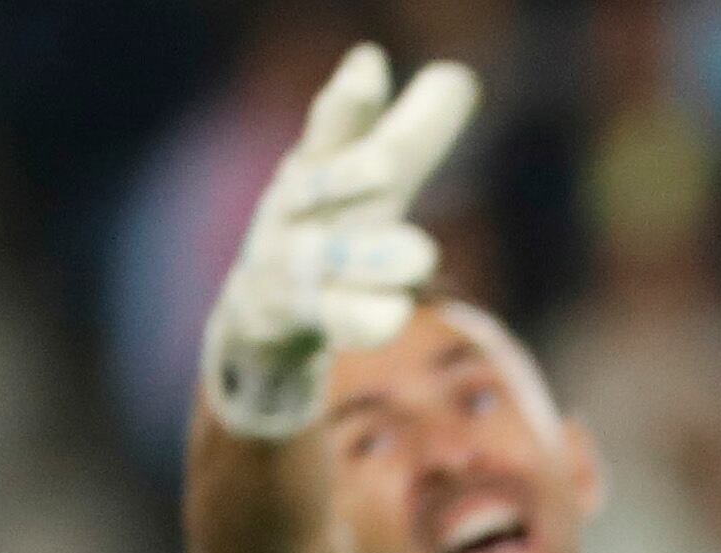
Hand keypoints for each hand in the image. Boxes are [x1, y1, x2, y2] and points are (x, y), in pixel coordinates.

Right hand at [198, 45, 479, 441]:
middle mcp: (298, 209)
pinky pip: (333, 318)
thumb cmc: (328, 225)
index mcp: (318, 166)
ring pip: (329, 258)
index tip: (368, 68)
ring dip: (369, 257)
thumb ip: (411, 133)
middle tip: (384, 167)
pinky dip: (362, 317)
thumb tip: (459, 75)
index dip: (348, 102)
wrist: (261, 309)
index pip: (332, 129)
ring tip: (420, 255)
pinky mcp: (297, 317)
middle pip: (319, 186)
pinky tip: (395, 316)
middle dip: (347, 175)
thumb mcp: (367, 179)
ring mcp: (292, 264)